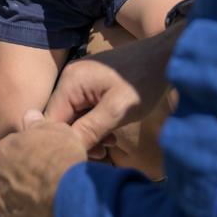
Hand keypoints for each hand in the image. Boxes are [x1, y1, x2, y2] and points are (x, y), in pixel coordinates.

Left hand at [0, 111, 86, 216]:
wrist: (68, 196)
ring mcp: (2, 202)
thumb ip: (38, 123)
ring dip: (23, 198)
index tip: (41, 160)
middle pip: (8, 174)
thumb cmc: (62, 160)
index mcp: (4, 149)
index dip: (28, 155)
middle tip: (44, 180)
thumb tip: (30, 116)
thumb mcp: (56, 130)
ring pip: (10, 198)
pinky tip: (42, 215)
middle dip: (22, 177)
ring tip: (45, 199)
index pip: (12, 149)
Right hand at [43, 36, 175, 153]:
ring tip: (110, 145)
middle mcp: (69, 79)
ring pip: (74, 117)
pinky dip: (94, 125)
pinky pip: (84, 110)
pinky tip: (111, 134)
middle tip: (102, 154)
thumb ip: (90, 130)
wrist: (164, 57)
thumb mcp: (117, 110)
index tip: (84, 159)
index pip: (51, 121)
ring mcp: (80, 81)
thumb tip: (66, 149)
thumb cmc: (142, 82)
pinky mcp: (91, 85)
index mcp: (70, 82)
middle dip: (79, 140)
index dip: (63, 143)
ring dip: (88, 135)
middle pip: (62, 120)